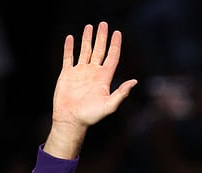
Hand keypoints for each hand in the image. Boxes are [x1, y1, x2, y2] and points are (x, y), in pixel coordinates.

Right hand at [45, 22, 137, 158]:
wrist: (71, 120)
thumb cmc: (91, 116)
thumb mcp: (110, 105)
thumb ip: (121, 93)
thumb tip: (134, 81)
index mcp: (104, 78)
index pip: (112, 57)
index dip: (115, 45)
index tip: (117, 33)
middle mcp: (93, 73)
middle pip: (99, 50)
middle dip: (102, 37)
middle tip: (103, 24)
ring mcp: (80, 73)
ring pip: (84, 51)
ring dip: (87, 39)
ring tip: (89, 26)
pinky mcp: (67, 74)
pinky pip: (68, 58)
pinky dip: (69, 48)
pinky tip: (70, 38)